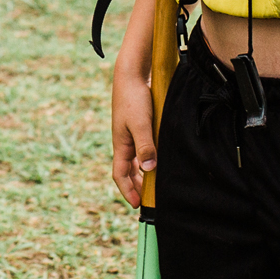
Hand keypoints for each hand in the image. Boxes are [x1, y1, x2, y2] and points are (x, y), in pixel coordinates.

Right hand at [108, 53, 156, 206]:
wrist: (132, 74)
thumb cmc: (134, 98)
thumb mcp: (140, 124)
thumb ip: (145, 146)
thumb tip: (148, 170)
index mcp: (120, 145)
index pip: (119, 175)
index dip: (127, 191)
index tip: (136, 205)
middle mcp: (124, 142)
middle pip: (128, 171)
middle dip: (136, 186)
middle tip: (149, 199)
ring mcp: (131, 135)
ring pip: (136, 161)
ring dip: (143, 174)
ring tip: (156, 183)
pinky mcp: (140, 126)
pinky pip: (143, 149)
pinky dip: (149, 159)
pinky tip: (160, 159)